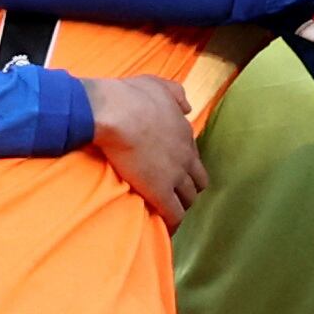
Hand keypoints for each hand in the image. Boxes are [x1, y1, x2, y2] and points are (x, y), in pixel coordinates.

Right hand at [83, 74, 205, 227]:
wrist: (116, 113)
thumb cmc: (131, 96)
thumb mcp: (158, 85)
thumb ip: (175, 94)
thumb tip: (186, 106)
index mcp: (184, 133)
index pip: (194, 158)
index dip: (185, 168)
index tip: (174, 174)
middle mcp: (186, 156)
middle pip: (198, 182)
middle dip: (189, 190)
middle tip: (173, 195)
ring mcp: (175, 176)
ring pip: (189, 200)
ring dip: (180, 206)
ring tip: (167, 212)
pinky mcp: (161, 192)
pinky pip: (174, 215)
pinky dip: (172, 223)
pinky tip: (165, 229)